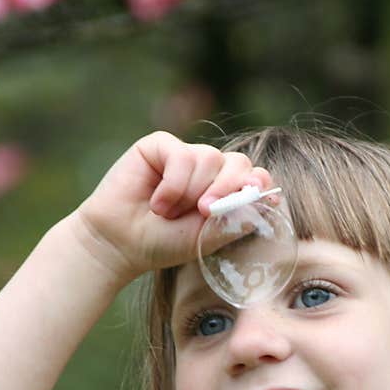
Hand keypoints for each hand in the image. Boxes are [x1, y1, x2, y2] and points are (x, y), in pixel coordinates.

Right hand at [72, 131, 272, 282]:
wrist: (120, 244)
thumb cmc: (163, 243)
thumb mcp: (206, 238)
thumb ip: (235, 220)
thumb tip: (269, 200)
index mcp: (225, 191)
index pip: (254, 177)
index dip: (257, 184)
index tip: (256, 199)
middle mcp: (209, 170)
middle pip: (238, 163)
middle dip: (226, 188)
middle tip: (205, 212)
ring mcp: (185, 155)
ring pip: (209, 158)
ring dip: (191, 192)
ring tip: (168, 213)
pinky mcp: (160, 146)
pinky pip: (182, 156)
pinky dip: (174, 185)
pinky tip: (157, 202)